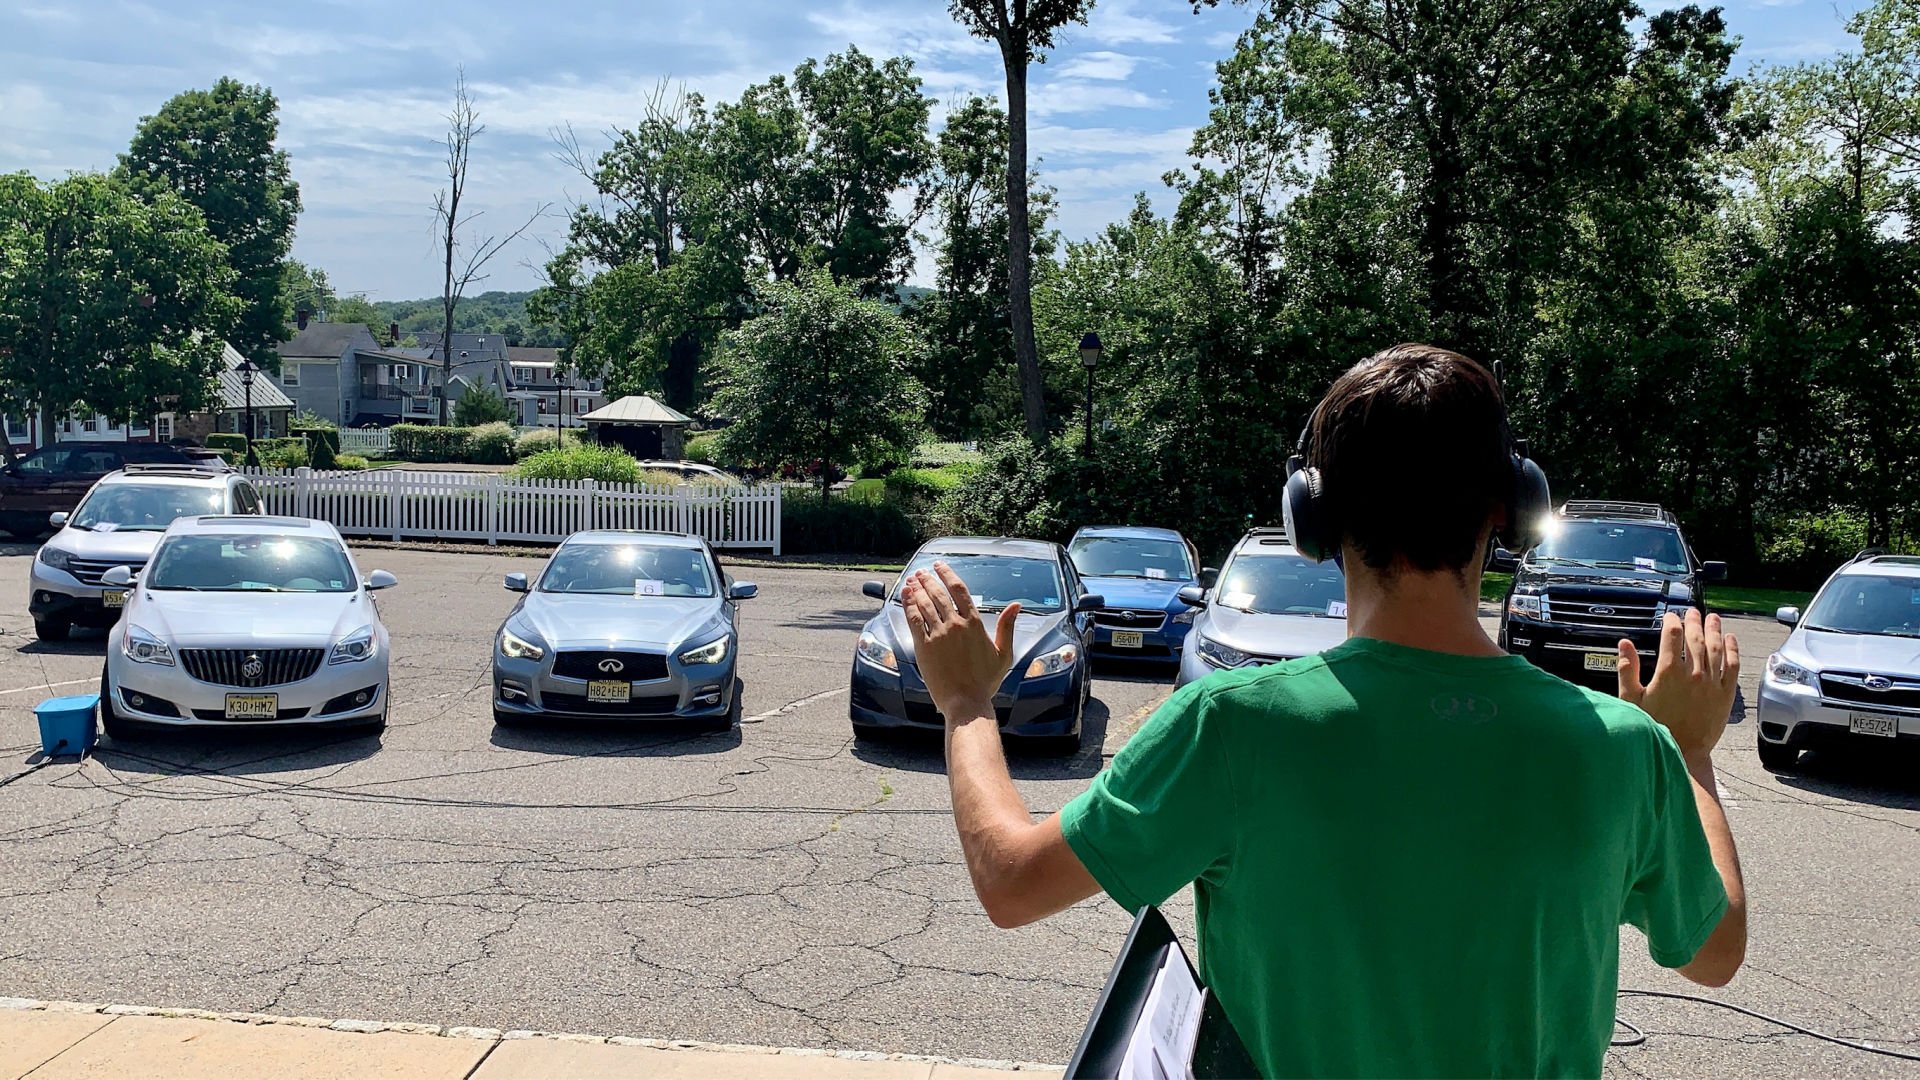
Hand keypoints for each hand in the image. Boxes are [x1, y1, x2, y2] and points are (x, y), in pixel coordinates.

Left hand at [900, 564, 1019, 722]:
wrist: (966, 701)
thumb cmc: (985, 682)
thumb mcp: (1003, 654)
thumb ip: (1007, 627)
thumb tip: (1016, 605)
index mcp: (975, 624)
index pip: (959, 590)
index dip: (947, 574)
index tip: (939, 566)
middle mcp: (955, 625)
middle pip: (938, 593)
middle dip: (928, 580)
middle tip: (921, 572)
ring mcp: (938, 635)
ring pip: (924, 604)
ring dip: (917, 589)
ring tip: (912, 580)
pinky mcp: (923, 647)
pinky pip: (913, 620)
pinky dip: (908, 605)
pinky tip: (905, 596)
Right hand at [1618, 608, 1740, 762]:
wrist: (1683, 753)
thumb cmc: (1654, 727)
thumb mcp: (1632, 699)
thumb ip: (1627, 669)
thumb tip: (1624, 643)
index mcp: (1669, 673)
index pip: (1672, 636)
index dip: (1671, 622)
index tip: (1670, 617)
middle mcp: (1693, 674)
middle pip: (1695, 638)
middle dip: (1693, 621)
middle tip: (1691, 612)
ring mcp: (1712, 683)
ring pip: (1716, 648)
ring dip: (1714, 630)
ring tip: (1712, 617)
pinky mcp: (1726, 694)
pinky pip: (1732, 665)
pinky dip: (1732, 649)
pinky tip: (1730, 639)